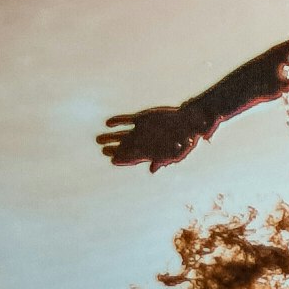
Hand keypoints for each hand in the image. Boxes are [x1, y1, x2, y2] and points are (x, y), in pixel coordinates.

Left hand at [95, 99, 212, 170]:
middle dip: (112, 149)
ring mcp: (140, 130)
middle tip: (103, 149)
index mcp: (148, 152)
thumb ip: (164, 161)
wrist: (190, 122)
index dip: (122, 159)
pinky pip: (127, 120)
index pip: (131, 158)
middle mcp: (142, 142)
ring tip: (98, 138)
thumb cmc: (186, 141)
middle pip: (123, 148)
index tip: (113, 160)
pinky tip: (109, 123)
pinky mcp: (142, 119)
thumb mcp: (177, 153)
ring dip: (110, 137)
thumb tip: (152, 170)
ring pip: (121, 135)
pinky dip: (118, 121)